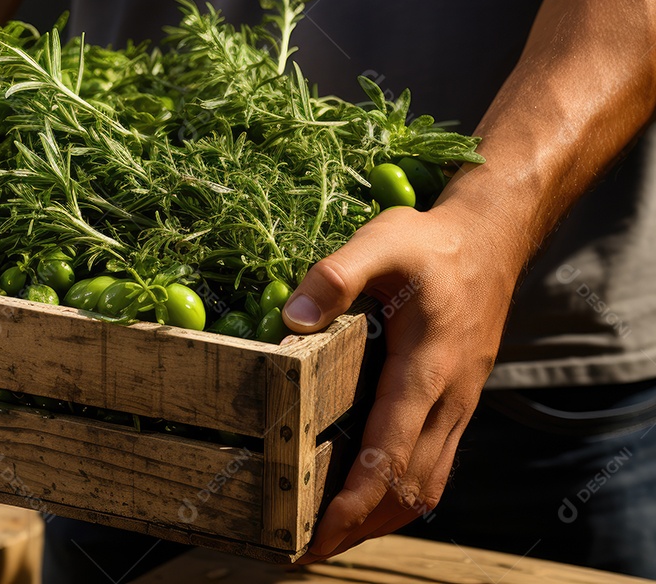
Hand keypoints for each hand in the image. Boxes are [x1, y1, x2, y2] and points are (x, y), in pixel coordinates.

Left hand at [281, 201, 524, 561]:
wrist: (494, 238)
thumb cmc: (431, 242)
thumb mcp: (380, 241)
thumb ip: (336, 276)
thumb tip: (293, 320)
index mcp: (426, 368)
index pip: (390, 453)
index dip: (355, 501)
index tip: (319, 534)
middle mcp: (449, 397)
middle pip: (409, 485)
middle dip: (361, 524)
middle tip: (310, 548)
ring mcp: (460, 403)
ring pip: (428, 482)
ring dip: (385, 516)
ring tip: (337, 535)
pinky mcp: (461, 399)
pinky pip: (438, 463)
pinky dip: (406, 492)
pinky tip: (376, 494)